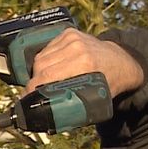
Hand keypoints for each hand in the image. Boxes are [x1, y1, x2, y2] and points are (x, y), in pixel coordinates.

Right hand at [25, 28, 143, 97]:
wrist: (121, 60)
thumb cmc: (108, 84)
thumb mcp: (94, 99)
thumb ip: (72, 106)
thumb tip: (46, 115)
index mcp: (84, 65)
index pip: (48, 76)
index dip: (32, 88)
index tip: (26, 98)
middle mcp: (77, 49)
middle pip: (41, 66)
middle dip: (33, 82)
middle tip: (31, 93)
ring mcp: (73, 39)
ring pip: (41, 57)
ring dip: (37, 71)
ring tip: (40, 82)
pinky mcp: (69, 33)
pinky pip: (47, 48)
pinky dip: (44, 59)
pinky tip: (48, 68)